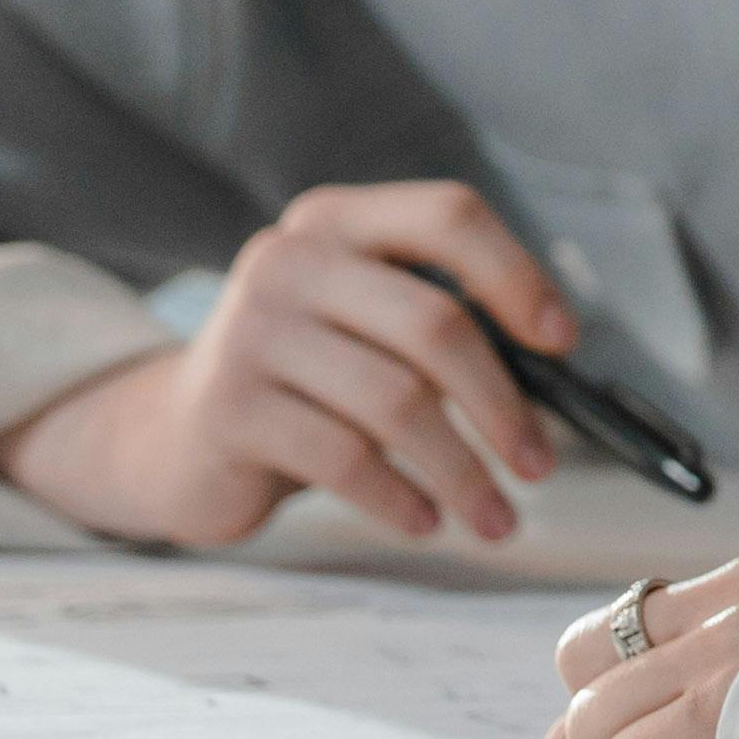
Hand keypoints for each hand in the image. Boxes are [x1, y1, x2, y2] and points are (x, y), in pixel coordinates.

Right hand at [0, 178, 568, 548]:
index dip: (517, 275)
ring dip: (463, 471)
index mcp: (338, 221)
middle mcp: (290, 260)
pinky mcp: (229, 407)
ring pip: (397, 403)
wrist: (175, 437)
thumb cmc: (308, 382)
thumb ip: (443, 327)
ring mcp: (251, 331)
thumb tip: (556, 376)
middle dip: (503, 404)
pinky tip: (426, 522)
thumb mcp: (366, 327)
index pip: (448, 216)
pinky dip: (401, 497)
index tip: (562, 342)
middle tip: (540, 466)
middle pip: (435, 323)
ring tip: (495, 517)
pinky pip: (346, 458)